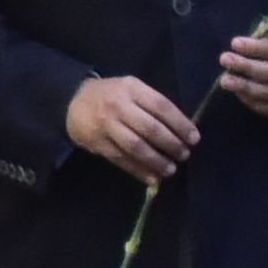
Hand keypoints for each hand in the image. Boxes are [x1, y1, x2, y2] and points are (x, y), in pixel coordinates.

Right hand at [63, 73, 201, 183]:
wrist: (73, 101)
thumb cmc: (113, 95)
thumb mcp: (132, 88)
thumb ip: (152, 104)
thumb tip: (182, 128)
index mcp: (131, 89)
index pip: (161, 106)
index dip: (180, 124)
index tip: (194, 138)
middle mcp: (118, 106)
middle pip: (150, 128)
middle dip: (171, 144)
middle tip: (184, 154)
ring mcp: (106, 125)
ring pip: (135, 146)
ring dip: (156, 161)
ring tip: (171, 169)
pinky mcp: (97, 143)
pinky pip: (121, 159)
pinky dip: (138, 171)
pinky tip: (153, 178)